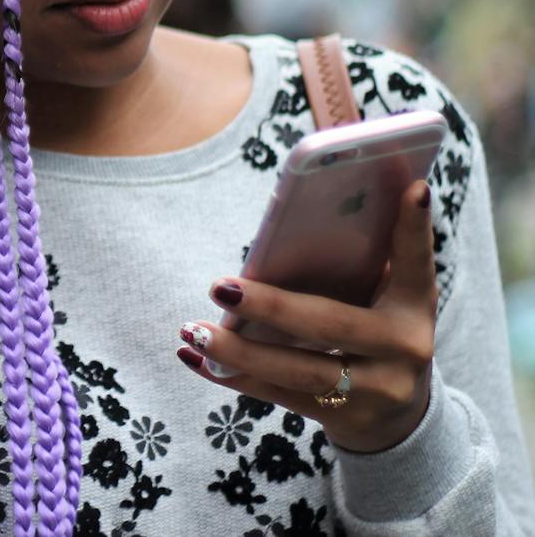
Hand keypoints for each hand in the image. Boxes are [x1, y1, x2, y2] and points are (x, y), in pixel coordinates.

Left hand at [176, 179, 436, 453]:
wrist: (403, 419)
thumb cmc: (377, 335)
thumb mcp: (387, 301)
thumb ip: (362, 263)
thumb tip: (310, 211)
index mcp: (414, 307)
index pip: (416, 263)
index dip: (414, 228)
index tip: (413, 188)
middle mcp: (403, 350)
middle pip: (329, 326)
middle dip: (270, 308)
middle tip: (218, 287)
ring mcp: (375, 391)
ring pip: (298, 371)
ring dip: (237, 351)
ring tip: (191, 330)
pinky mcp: (342, 419)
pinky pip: (278, 397)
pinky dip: (231, 377)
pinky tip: (192, 359)